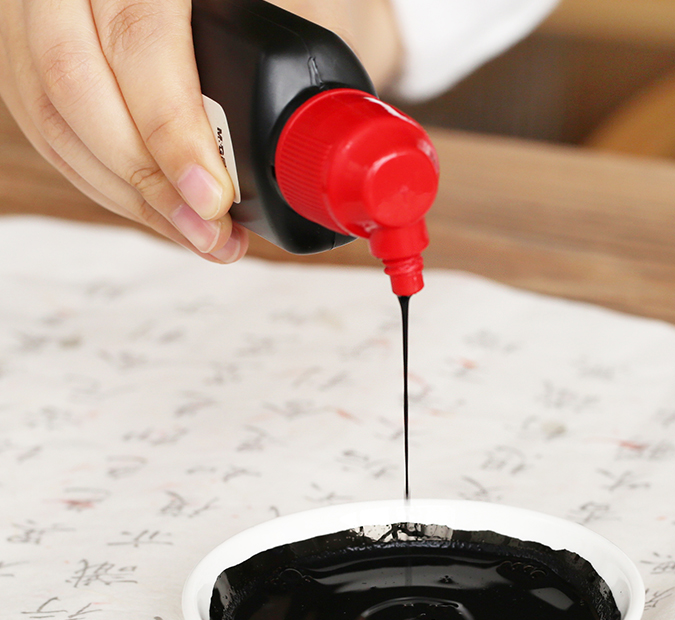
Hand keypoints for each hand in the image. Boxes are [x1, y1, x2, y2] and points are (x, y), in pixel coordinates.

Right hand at [0, 0, 399, 262]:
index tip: (214, 197)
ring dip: (128, 195)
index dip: (170, 129)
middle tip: (208, 231)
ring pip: (52, 115)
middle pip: (75, 85)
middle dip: (146, 179)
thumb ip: (301, 41)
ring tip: (198, 237)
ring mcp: (39, 12)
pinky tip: (160, 214)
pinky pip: (46, 128)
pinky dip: (105, 184)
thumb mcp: (298, 2)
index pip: (139, 39)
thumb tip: (341, 153)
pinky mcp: (30, 52)